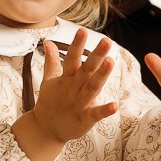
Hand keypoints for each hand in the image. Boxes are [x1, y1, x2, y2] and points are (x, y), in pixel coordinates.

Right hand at [12, 29, 117, 160]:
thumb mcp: (50, 80)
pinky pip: (95, 114)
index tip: (82, 30)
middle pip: (86, 70)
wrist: (45, 130)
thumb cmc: (50, 102)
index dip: (77, 45)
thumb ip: (52, 61)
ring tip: (111, 62)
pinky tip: (115, 105)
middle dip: (96, 55)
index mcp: (67, 78)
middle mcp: (74, 88)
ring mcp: (79, 104)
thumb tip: (48, 41)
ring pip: (92, 87)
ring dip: (101, 75)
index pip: (72, 59)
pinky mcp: (84, 120)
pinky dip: (105, 110)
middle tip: (106, 41)